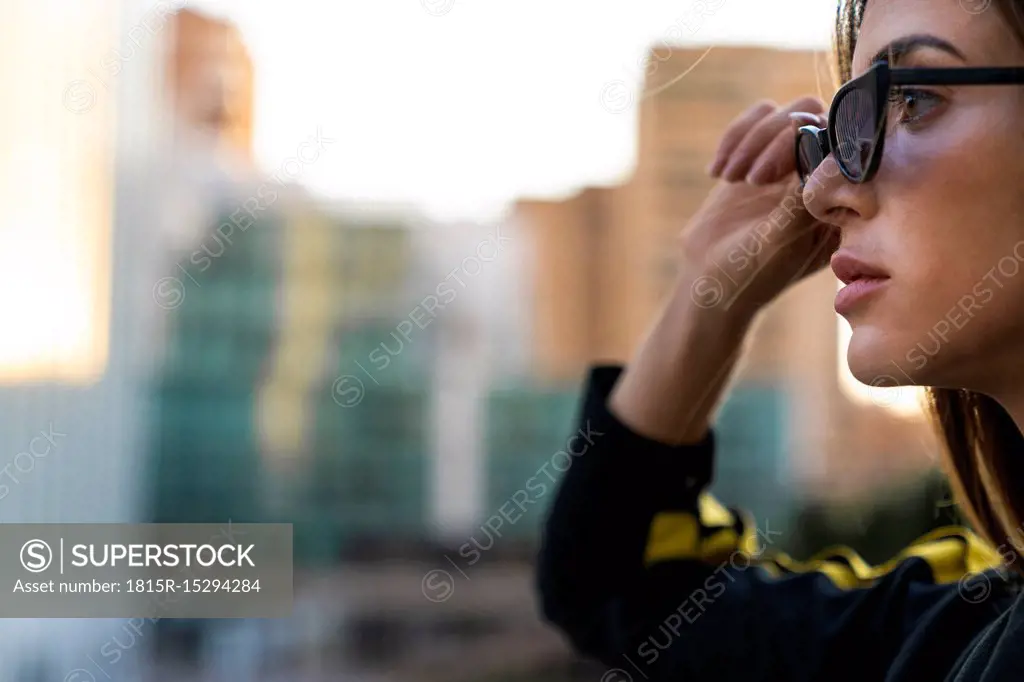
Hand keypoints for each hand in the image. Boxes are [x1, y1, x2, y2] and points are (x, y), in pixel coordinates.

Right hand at [682, 98, 839, 321]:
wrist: (709, 280)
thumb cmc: (751, 273)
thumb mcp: (780, 241)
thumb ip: (800, 194)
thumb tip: (812, 142)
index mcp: (841, 197)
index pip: (843, 143)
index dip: (812, 144)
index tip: (771, 175)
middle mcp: (819, 173)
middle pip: (814, 116)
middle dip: (777, 142)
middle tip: (752, 181)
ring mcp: (788, 161)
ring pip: (781, 113)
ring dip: (750, 141)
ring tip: (732, 179)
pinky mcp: (756, 154)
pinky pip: (754, 119)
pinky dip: (732, 139)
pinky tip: (719, 173)